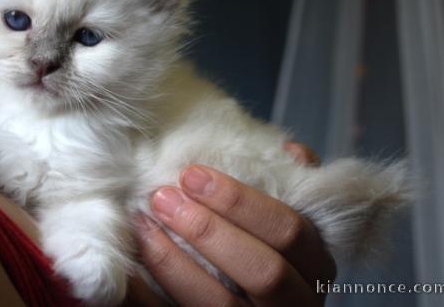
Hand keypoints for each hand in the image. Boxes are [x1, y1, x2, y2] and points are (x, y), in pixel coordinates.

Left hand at [134, 143, 334, 305]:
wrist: (259, 302)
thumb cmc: (271, 248)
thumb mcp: (293, 220)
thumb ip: (294, 186)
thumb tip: (290, 152)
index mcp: (315, 263)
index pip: (289, 231)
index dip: (241, 202)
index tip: (192, 174)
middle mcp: (295, 301)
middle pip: (262, 271)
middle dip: (208, 230)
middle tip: (163, 198)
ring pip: (220, 302)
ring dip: (174, 261)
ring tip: (143, 225)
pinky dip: (150, 295)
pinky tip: (129, 268)